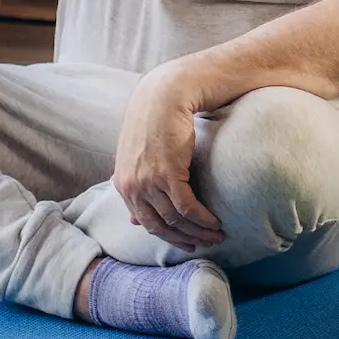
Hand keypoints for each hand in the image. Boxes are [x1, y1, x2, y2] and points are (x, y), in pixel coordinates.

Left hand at [113, 64, 223, 251]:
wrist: (164, 95)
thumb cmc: (154, 121)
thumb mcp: (137, 156)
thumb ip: (135, 186)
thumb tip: (132, 220)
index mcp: (122, 184)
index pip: (145, 222)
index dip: (168, 235)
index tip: (186, 241)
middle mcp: (132, 187)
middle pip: (159, 226)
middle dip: (183, 239)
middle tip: (203, 243)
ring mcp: (148, 182)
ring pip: (175, 220)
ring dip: (199, 231)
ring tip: (216, 234)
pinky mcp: (167, 175)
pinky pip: (187, 207)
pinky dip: (203, 219)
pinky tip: (215, 222)